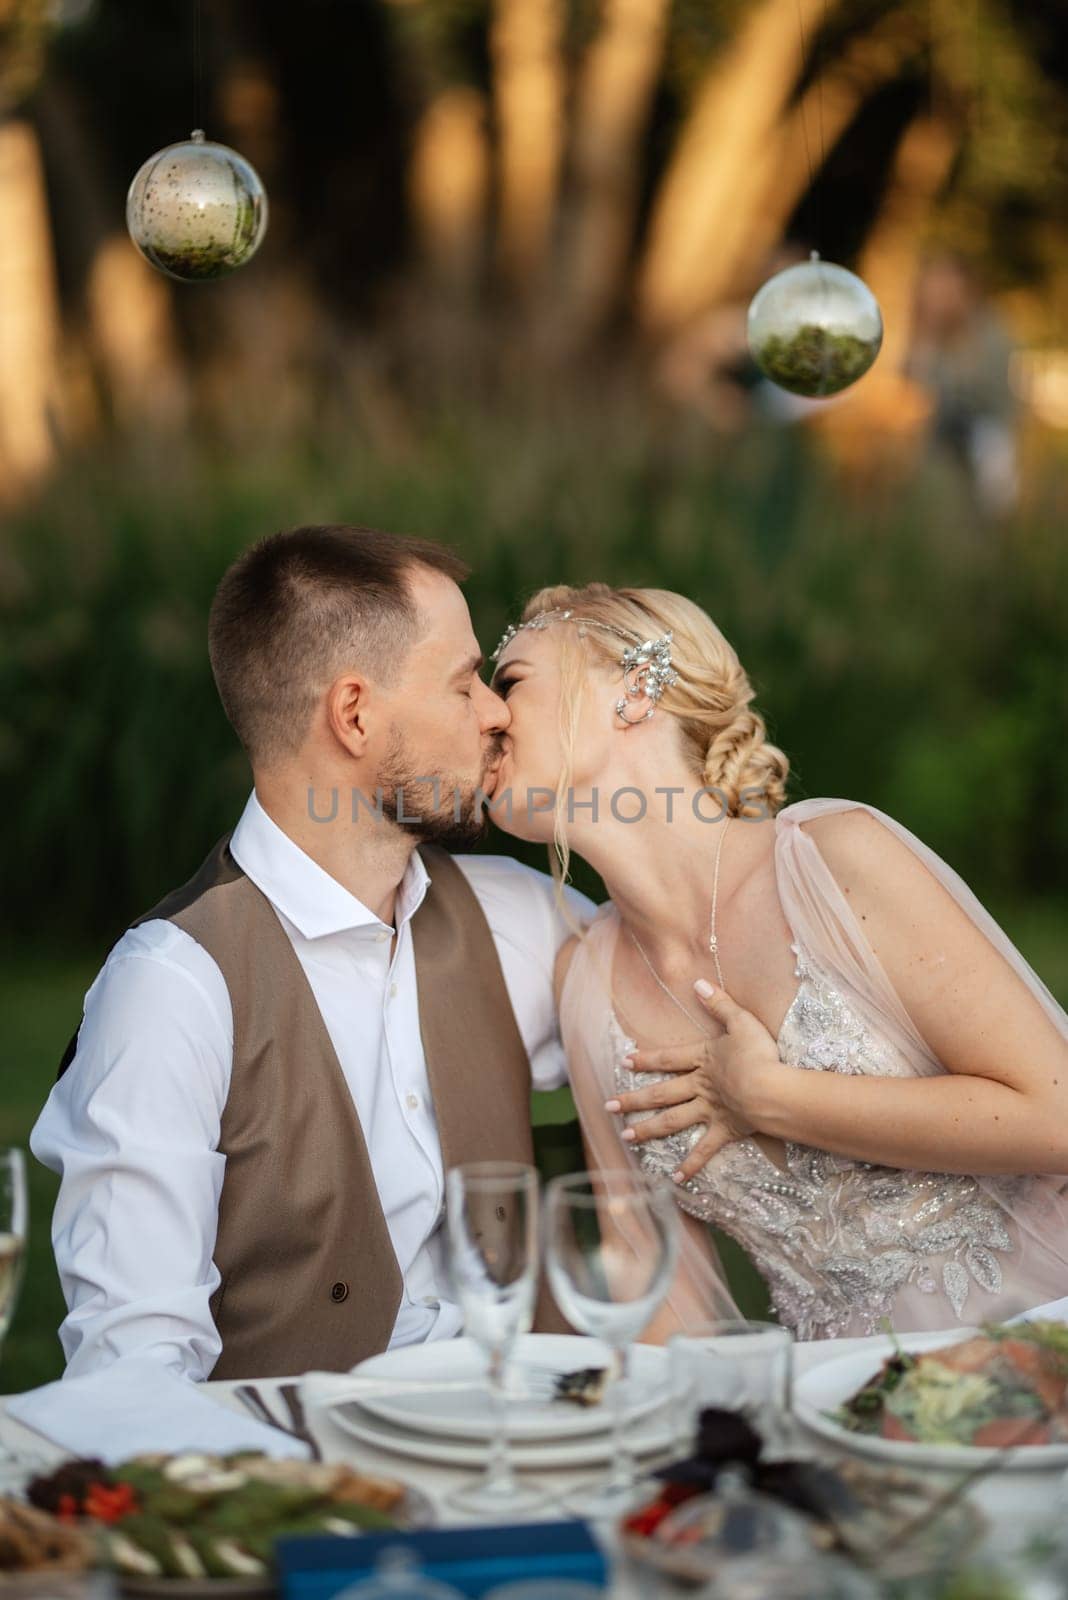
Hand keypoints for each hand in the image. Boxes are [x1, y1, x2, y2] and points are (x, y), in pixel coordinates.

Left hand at [605, 982, 784, 1182]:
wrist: (770, 1089)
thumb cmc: (759, 1054)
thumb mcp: (741, 1021)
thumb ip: (720, 1003)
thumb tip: (698, 982)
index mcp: (703, 1059)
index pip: (668, 1058)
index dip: (647, 1059)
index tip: (625, 1062)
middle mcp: (700, 1086)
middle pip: (661, 1092)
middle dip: (633, 1099)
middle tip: (608, 1106)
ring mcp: (710, 1111)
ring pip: (672, 1121)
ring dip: (648, 1129)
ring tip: (626, 1137)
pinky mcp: (724, 1131)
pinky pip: (704, 1150)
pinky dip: (690, 1165)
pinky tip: (675, 1178)